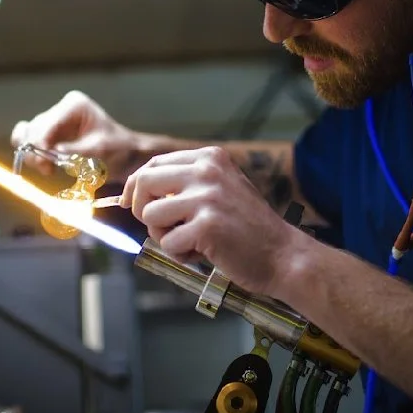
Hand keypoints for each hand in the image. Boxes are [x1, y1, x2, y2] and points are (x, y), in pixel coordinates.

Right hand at [10, 90, 159, 179]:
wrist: (127, 155)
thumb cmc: (119, 149)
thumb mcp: (99, 149)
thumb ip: (74, 150)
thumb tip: (52, 152)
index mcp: (74, 105)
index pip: (48, 122)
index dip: (40, 141)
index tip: (42, 161)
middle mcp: (61, 109)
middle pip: (34, 128)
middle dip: (36, 150)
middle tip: (47, 169)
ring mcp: (54, 121)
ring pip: (28, 136)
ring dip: (33, 154)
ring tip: (48, 169)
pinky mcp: (51, 135)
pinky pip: (31, 143)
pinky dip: (34, 155)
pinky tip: (46, 166)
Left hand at [121, 146, 301, 296]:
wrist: (282, 253)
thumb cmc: (249, 226)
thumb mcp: (223, 188)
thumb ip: (189, 182)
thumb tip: (140, 188)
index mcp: (211, 158)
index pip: (155, 163)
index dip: (136, 185)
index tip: (130, 202)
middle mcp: (208, 171)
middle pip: (144, 182)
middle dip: (140, 208)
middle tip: (157, 226)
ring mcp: (207, 197)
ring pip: (151, 215)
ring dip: (163, 235)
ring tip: (190, 241)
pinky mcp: (206, 226)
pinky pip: (168, 243)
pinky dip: (180, 255)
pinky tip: (205, 253)